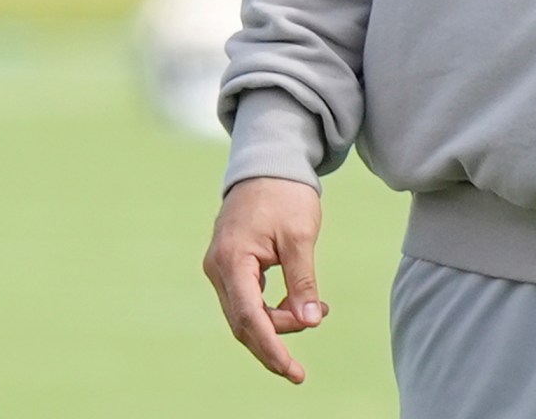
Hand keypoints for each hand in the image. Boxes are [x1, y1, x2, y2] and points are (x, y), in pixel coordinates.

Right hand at [203, 177, 328, 383]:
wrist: (267, 164)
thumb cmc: (283, 195)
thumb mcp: (300, 237)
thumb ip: (303, 282)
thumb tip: (310, 321)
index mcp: (232, 259)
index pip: (249, 317)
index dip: (270, 349)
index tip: (292, 371)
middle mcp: (218, 267)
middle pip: (243, 322)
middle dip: (273, 344)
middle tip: (302, 366)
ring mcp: (220, 267)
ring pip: (244, 314)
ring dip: (277, 324)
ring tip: (317, 310)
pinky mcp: (228, 265)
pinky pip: (246, 300)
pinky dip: (270, 310)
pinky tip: (297, 304)